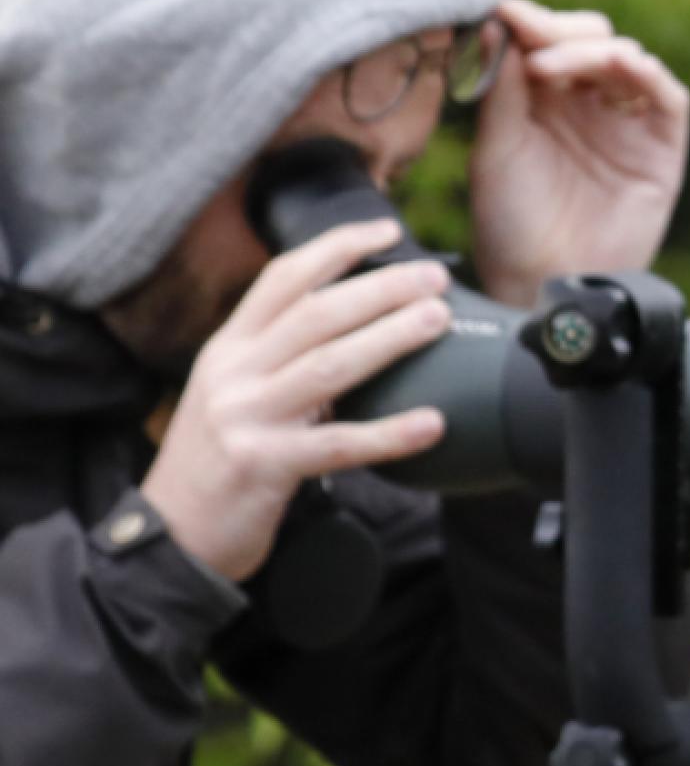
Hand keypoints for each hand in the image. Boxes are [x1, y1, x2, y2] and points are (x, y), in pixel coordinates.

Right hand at [141, 220, 454, 582]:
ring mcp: (245, 418)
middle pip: (316, 314)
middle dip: (380, 288)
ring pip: (328, 365)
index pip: (284, 279)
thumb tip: (368, 326)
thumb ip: (284, 359)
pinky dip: (389, 433)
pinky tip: (434, 423)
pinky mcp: (263, 466)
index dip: (337, 247)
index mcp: (230, 347)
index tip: (389, 230)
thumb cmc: (223, 459)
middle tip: (435, 277)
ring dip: (390, 338)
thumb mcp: (239, 393)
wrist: (172, 535)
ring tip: (440, 320)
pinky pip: (337, 445)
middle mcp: (233, 372)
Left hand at [468, 0, 689, 307]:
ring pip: (625, 57)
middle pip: (589, 38)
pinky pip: (666, 96)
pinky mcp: (661, 147)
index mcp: (543, 99)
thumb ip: (503, 85)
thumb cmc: (511, 222)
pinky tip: (616, 63)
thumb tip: (497, 19)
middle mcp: (587, 104)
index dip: (528, 21)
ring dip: (590, 49)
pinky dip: (645, 72)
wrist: (544, 281)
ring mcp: (627, 123)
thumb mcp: (496, 145)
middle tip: (526, 37)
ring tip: (549, 67)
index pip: (546, 40)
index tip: (501, 8)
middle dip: (558, 31)